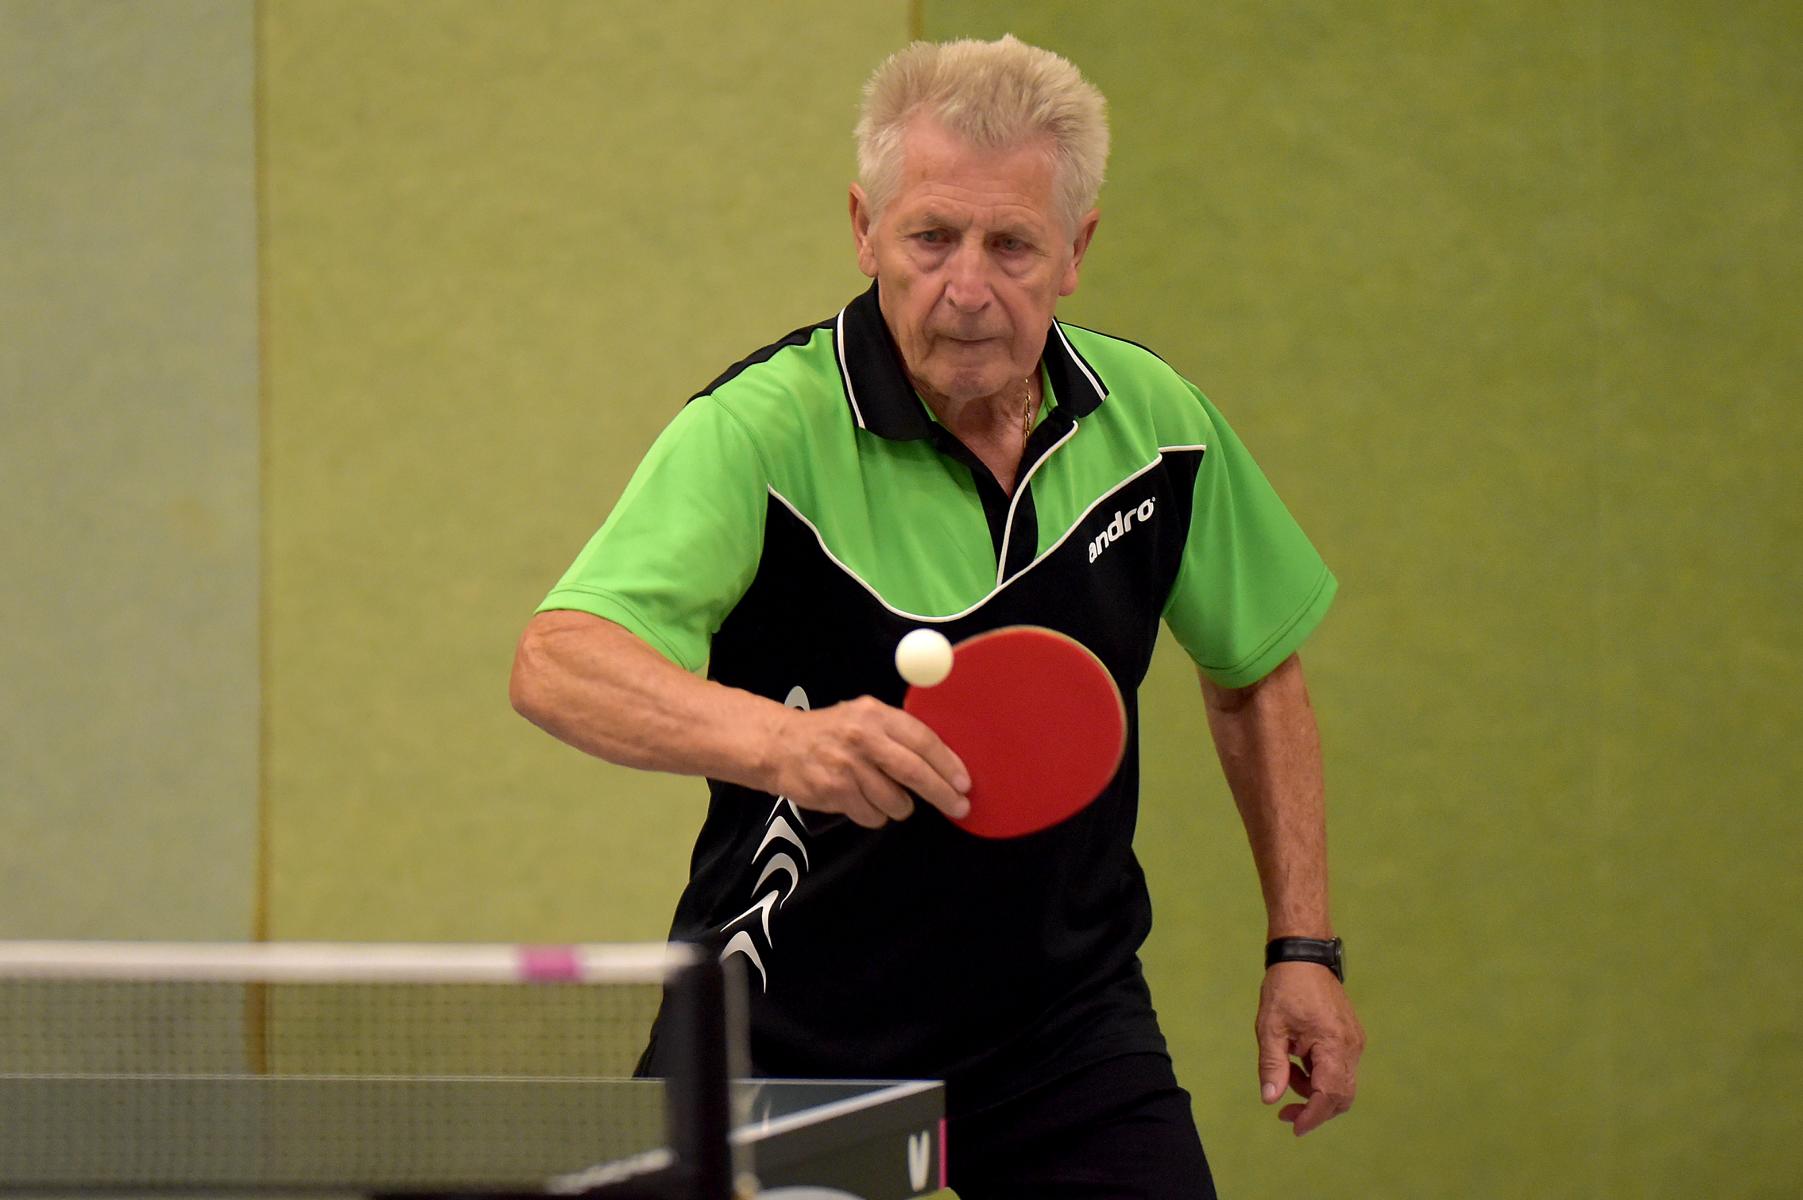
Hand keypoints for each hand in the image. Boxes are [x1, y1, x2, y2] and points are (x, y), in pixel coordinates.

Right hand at [764, 698, 969, 828]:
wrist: (779, 744)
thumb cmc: (830, 733)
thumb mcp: (863, 718)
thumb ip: (897, 733)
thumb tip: (943, 762)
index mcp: (875, 715)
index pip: (922, 739)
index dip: (947, 764)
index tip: (964, 782)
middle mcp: (861, 738)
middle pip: (914, 772)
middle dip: (942, 794)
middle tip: (958, 807)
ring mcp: (846, 766)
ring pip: (895, 802)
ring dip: (899, 806)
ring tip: (884, 794)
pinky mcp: (834, 792)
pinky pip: (872, 816)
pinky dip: (873, 814)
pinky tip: (860, 799)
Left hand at [1256, 961, 1363, 1135]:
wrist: (1304, 955)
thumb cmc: (1285, 987)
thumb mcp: (1270, 1027)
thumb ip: (1272, 1065)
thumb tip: (1270, 1099)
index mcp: (1333, 1043)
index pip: (1330, 1094)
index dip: (1313, 1116)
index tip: (1293, 1127)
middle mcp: (1351, 1046)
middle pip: (1342, 1096)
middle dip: (1315, 1109)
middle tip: (1285, 1112)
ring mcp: (1354, 1041)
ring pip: (1341, 1084)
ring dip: (1314, 1090)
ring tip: (1286, 1073)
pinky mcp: (1351, 1036)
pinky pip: (1340, 1068)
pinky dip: (1320, 1075)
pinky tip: (1298, 1062)